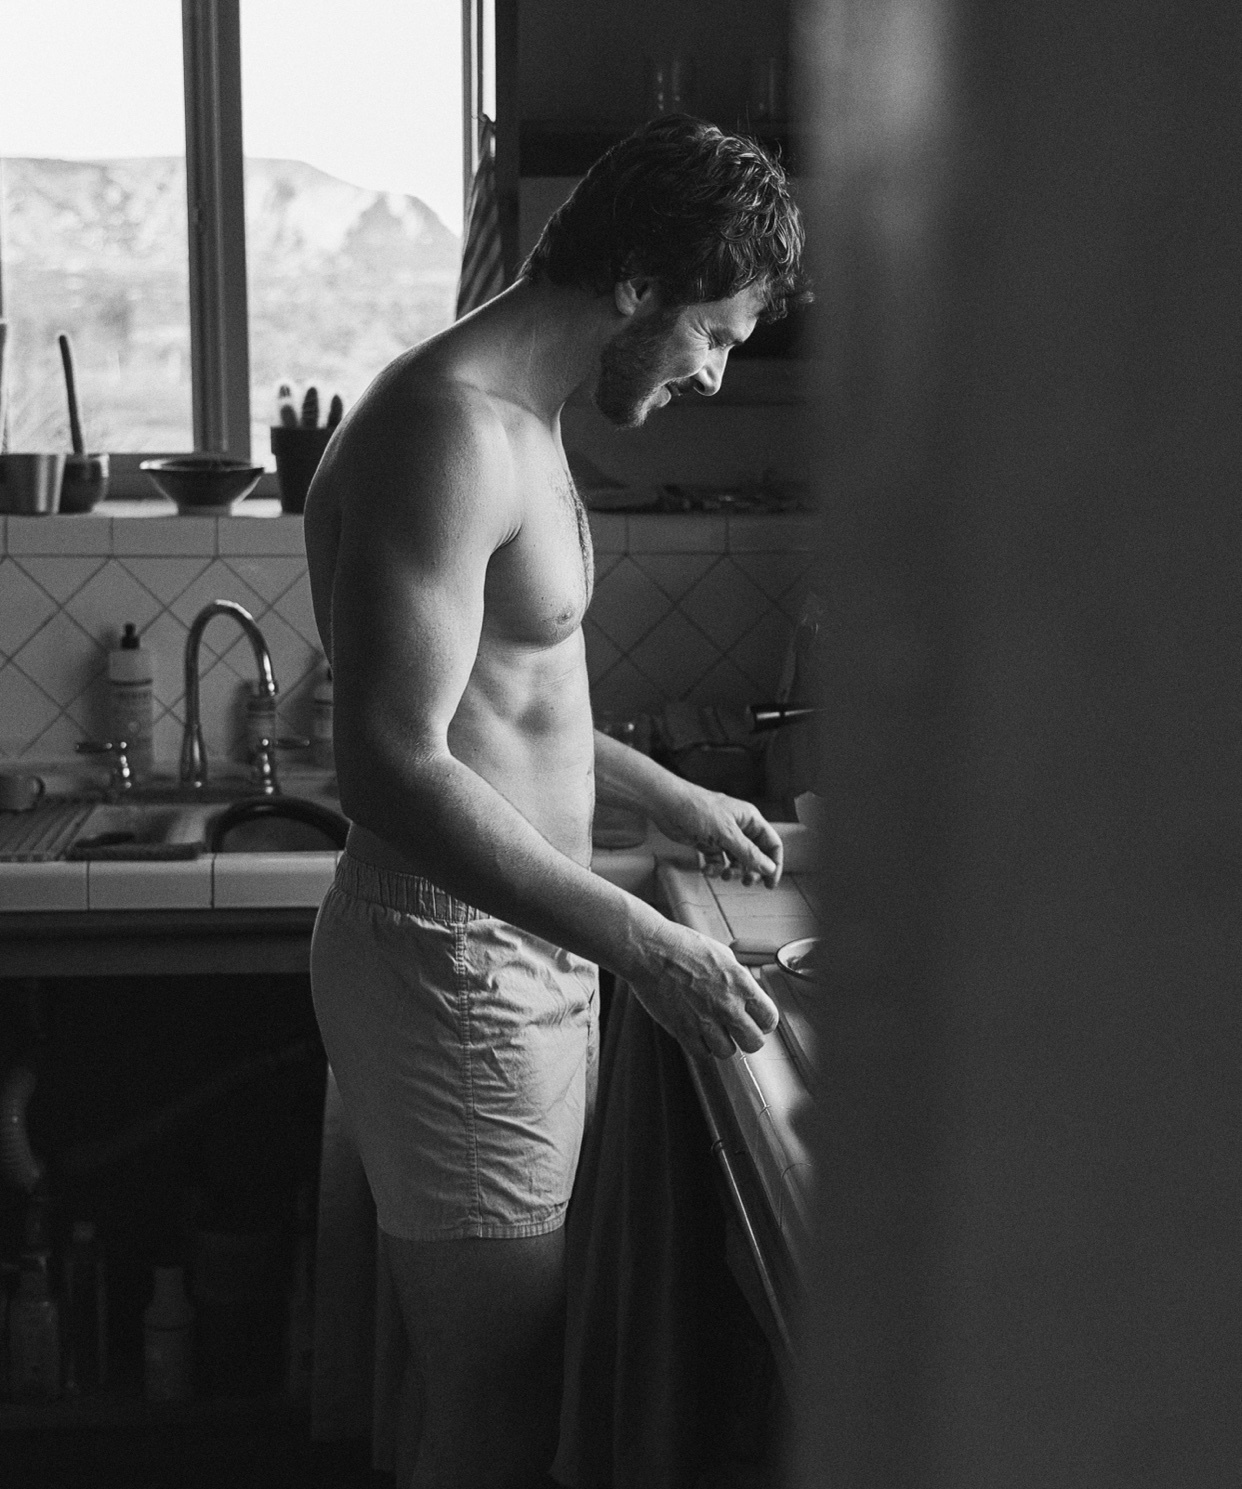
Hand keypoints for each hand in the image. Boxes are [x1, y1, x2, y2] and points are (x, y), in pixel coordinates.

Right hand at [628, 920, 779, 1059]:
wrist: (649, 951)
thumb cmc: (682, 946)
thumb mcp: (722, 955)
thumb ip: (737, 978)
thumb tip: (744, 993)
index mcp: (741, 984)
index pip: (769, 1018)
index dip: (764, 1022)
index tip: (756, 1021)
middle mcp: (727, 1005)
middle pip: (754, 1043)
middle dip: (747, 1038)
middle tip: (738, 1031)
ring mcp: (705, 1020)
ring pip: (727, 1052)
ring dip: (722, 1043)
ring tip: (712, 1029)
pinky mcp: (683, 1030)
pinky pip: (702, 1054)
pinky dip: (701, 1047)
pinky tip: (696, 1032)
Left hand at [650, 782, 783, 887]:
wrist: (666, 804)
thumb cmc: (698, 810)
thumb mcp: (726, 834)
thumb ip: (748, 853)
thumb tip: (769, 868)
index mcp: (750, 819)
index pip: (772, 843)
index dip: (774, 864)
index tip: (769, 884)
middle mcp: (739, 827)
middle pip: (755, 854)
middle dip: (752, 870)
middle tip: (747, 882)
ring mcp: (723, 835)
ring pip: (737, 860)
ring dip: (733, 871)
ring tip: (725, 876)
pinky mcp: (707, 841)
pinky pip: (718, 860)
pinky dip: (715, 868)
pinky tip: (707, 870)